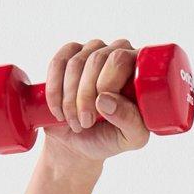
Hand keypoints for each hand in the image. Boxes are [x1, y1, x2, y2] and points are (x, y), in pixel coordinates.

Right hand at [43, 37, 151, 161]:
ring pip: (75, 63)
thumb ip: (130, 121)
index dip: (105, 84)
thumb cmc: (110, 138)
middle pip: (97, 59)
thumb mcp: (130, 139)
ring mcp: (93, 50)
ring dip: (70, 98)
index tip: (99, 113)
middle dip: (86, 95)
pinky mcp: (69, 55)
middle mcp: (118, 52)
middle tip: (85, 122)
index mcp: (138, 69)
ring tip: (75, 122)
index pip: (120, 60)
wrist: (79, 143)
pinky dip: (54, 90)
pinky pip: (58, 63)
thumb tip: (105, 99)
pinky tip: (58, 110)